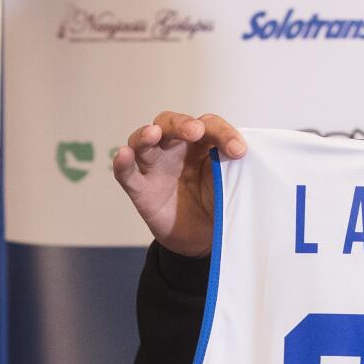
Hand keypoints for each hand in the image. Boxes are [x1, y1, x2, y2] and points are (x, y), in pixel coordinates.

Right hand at [109, 111, 246, 257]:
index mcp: (200, 143)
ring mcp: (155, 167)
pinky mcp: (141, 190)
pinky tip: (124, 154)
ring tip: (154, 134)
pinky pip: (127, 174)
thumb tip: (241, 154)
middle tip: (197, 132)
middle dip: (182, 124)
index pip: (208, 125)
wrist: (204, 240)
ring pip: (143, 141)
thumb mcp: (230, 184)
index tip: (238, 151)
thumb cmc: (216, 204)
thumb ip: (232, 168)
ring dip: (146, 135)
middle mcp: (175, 149)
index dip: (223, 133)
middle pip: (171, 123)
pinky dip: (123, 163)